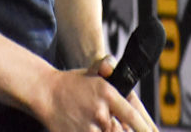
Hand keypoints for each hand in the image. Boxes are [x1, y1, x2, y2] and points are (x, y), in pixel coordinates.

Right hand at [34, 61, 158, 131]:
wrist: (44, 91)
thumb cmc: (71, 84)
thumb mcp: (92, 72)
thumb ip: (106, 67)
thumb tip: (110, 66)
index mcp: (107, 93)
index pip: (133, 116)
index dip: (145, 129)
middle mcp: (100, 111)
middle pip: (120, 131)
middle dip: (117, 129)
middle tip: (109, 122)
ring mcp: (89, 126)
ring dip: (104, 130)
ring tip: (91, 121)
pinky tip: (86, 125)